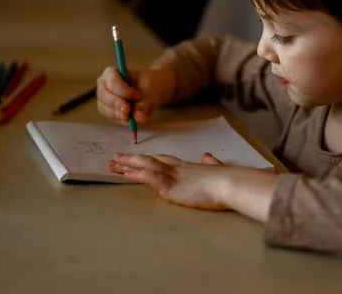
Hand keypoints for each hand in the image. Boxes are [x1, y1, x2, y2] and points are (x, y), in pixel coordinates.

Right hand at [96, 64, 176, 125]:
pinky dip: (122, 119)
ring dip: (120, 114)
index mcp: (112, 72)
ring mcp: (103, 98)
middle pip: (105, 95)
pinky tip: (131, 117)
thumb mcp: (151, 90)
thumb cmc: (148, 85)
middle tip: (130, 111)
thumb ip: (145, 102)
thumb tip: (139, 116)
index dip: (123, 90)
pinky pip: (111, 117)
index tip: (137, 96)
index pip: (112, 81)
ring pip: (106, 108)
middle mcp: (103, 84)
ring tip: (135, 114)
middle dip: (118, 104)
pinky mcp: (106, 110)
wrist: (149, 91)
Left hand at [109, 152, 278, 221]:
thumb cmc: (227, 180)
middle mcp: (176, 168)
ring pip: (145, 166)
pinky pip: (149, 178)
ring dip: (127, 165)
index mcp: (186, 166)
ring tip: (112, 163)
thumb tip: (207, 156)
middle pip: (148, 160)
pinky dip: (136, 175)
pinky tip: (125, 174)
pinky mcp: (171, 186)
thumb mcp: (217, 169)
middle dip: (130, 160)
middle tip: (114, 158)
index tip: (136, 157)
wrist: (230, 183)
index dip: (147, 159)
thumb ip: (211, 163)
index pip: (162, 160)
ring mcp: (172, 176)